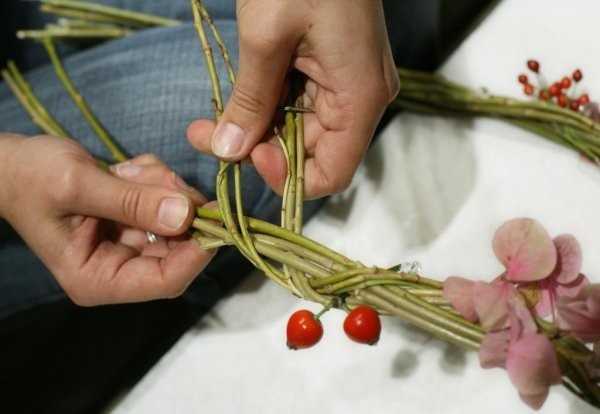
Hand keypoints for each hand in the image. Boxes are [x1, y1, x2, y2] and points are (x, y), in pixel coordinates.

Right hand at [0, 134, 215, 304]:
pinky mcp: (136, 221)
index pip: (166, 281)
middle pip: (180, 249)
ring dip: (164, 188)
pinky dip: (157, 180)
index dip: (198, 252)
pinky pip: (167, 202)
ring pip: (178, 220)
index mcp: (99, 279)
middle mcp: (120, 268)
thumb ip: (131, 202)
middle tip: (161, 177)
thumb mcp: (78, 186)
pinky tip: (127, 169)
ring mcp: (131, 244)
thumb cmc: (31, 178)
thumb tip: (184, 214)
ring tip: (129, 170)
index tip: (215, 215)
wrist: (11, 164)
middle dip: (179, 208)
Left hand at [187, 0, 398, 198]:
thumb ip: (249, 100)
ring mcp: (346, 85)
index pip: (332, 174)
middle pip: (311, 155)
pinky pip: (296, 105)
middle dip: (257, 151)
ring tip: (208, 121)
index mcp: (359, 98)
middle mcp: (359, 100)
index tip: (247, 153)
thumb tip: (227, 151)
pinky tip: (234, 97)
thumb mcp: (266, 35)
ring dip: (254, 129)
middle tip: (208, 137)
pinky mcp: (330, 71)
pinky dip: (264, 107)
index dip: (286, 178)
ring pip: (298, 132)